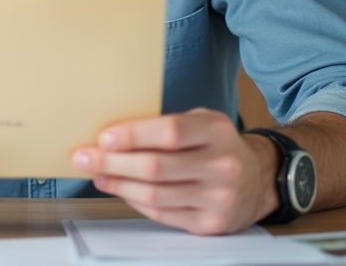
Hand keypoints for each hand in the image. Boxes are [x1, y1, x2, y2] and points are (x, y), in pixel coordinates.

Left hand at [71, 108, 278, 234]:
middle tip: (85, 156)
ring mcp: (218, 198)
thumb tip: (114, 135)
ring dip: (118, 184)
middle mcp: (222, 165)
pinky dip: (135, 201)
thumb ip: (167, 126)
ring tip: (98, 173)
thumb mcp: (203, 122)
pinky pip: (162, 213)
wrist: (260, 179)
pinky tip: (120, 189)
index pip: (169, 132)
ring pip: (155, 194)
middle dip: (113, 162)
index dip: (133, 135)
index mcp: (217, 131)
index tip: (104, 137)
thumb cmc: (219, 145)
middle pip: (156, 167)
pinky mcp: (210, 224)